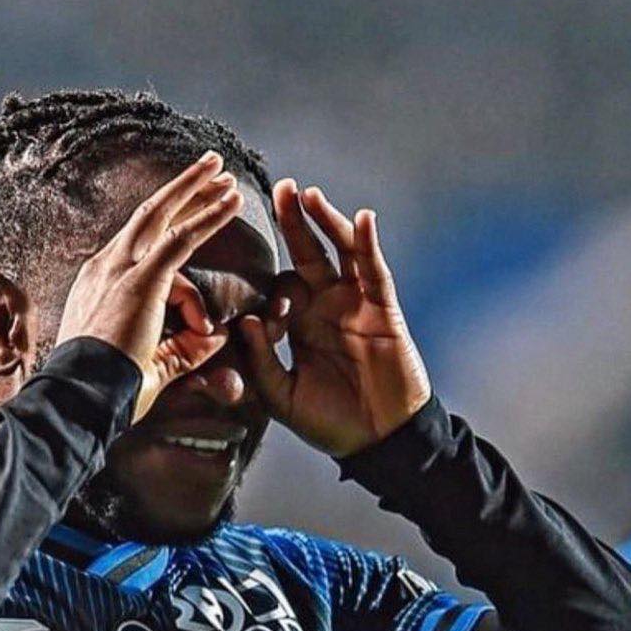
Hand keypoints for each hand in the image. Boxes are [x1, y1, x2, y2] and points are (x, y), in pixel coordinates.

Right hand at [56, 152, 243, 421]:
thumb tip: (217, 339)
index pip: (144, 255)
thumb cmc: (111, 391)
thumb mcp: (154, 365)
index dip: (182, 263)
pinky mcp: (140, 280)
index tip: (206, 295)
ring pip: (162, 216)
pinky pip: (181, 239)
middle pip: (148, 217)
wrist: (83, 399)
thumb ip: (184, 349)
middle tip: (209, 169)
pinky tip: (233, 202)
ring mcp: (119, 270)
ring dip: (196, 190)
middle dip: (181, 191)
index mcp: (100, 284)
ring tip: (223, 172)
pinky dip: (209, 217)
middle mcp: (105, 267)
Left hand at [239, 180, 430, 456]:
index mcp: (298, 326)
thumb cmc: (328, 422)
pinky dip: (368, 246)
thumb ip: (261, 361)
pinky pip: (375, 272)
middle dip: (293, 223)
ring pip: (340, 253)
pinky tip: (360, 219)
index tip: (255, 301)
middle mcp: (324, 307)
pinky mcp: (383, 310)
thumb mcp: (281, 396)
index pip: (277, 288)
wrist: (377, 441)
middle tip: (279, 189)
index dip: (264, 288)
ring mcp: (355, 304)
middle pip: (307, 255)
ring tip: (308, 195)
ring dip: (326, 223)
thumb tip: (247, 320)